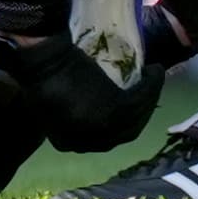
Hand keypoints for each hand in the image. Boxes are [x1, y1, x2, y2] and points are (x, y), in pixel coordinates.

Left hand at [0, 27, 164, 152]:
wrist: (42, 56)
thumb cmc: (43, 70)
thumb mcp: (53, 99)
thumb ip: (72, 112)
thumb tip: (91, 107)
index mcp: (66, 142)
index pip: (100, 138)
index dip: (119, 123)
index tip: (129, 102)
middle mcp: (86, 142)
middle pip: (123, 133)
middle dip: (140, 113)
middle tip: (146, 89)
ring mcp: (101, 129)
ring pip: (135, 118)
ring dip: (150, 97)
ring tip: (153, 76)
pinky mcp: (114, 111)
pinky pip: (140, 100)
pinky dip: (151, 86)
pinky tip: (155, 71)